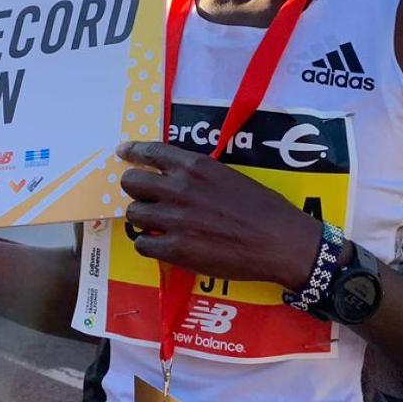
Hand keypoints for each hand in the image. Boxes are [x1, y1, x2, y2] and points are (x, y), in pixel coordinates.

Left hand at [118, 140, 321, 290]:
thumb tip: (176, 177)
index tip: (123, 152)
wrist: (279, 241)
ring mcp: (174, 219)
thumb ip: (198, 174)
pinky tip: (162, 244)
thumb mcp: (229, 176)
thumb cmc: (263, 208)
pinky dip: (149, 244)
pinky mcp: (175, 249)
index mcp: (195, 167)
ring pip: (133, 214)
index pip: (150, 152)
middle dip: (136, 189)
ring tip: (158, 224)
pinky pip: (142, 244)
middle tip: (146, 197)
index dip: (132, 152)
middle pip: (131, 183)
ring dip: (143, 218)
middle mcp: (179, 189)